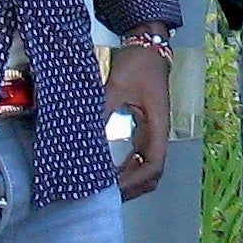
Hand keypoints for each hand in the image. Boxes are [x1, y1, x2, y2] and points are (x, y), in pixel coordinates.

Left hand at [105, 39, 172, 197]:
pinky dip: (127, 170)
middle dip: (132, 189)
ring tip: (105, 188)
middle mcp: (158, 134)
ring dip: (130, 182)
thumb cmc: (138, 64)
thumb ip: (103, 111)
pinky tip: (109, 172)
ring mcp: (152, 133)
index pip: (153, 165)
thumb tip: (84, 136)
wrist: (148, 47)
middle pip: (152, 175)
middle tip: (104, 195)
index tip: (111, 188)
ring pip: (147, 168)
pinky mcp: (145, 129)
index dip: (133, 182)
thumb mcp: (117, 86)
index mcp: (157, 126)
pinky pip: (140, 158)